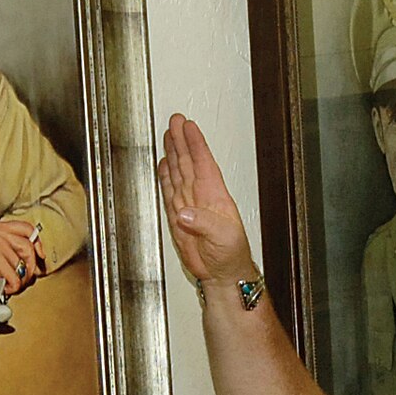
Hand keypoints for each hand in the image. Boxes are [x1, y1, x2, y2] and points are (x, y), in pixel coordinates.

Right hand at [0, 220, 41, 297]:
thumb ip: (8, 248)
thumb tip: (30, 260)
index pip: (27, 229)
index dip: (37, 243)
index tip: (40, 254)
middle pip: (29, 249)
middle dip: (31, 267)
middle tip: (25, 277)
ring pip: (24, 268)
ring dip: (19, 281)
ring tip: (7, 284)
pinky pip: (15, 280)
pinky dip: (10, 289)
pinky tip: (0, 286)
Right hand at [157, 113, 256, 284]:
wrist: (222, 273)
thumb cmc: (231, 255)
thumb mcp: (223, 236)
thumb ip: (203, 223)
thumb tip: (184, 212)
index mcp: (215, 196)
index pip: (203, 162)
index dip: (195, 143)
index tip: (187, 126)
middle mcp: (202, 196)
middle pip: (189, 161)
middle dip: (181, 140)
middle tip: (175, 120)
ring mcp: (190, 205)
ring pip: (179, 172)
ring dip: (173, 153)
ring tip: (168, 135)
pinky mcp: (179, 217)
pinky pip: (170, 191)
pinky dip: (166, 176)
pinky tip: (164, 165)